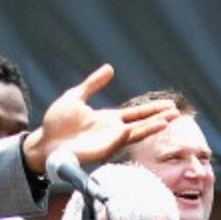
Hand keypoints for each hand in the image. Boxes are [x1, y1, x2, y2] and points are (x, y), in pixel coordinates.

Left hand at [20, 65, 177, 173]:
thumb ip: (92, 84)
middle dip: (158, 118)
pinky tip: (137, 126)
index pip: (136, 113)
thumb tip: (109, 69)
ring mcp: (108, 141)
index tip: (170, 104)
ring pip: (135, 133)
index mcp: (108, 118)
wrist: (44, 142)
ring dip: (151, 127)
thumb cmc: (56, 123)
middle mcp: (112, 131)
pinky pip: (118, 142)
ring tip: (168, 120)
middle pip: (141, 123)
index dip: (152, 109)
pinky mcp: (101, 150)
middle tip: (177, 112)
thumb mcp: (75, 97)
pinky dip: (128, 134)